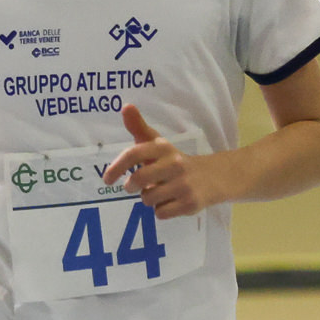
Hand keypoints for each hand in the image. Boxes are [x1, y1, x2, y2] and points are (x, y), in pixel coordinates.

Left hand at [104, 103, 220, 218]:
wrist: (212, 177)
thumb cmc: (174, 161)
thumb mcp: (158, 144)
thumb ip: (139, 127)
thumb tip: (125, 106)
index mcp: (163, 147)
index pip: (134, 154)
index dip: (117, 167)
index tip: (107, 180)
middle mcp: (175, 163)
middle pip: (139, 179)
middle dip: (131, 186)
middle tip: (132, 186)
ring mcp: (184, 184)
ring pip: (148, 199)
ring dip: (149, 198)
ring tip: (159, 192)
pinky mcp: (190, 203)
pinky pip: (161, 213)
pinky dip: (161, 210)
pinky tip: (170, 201)